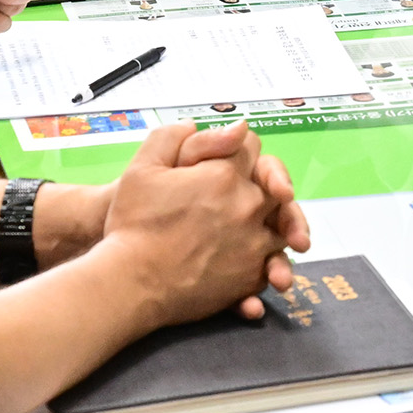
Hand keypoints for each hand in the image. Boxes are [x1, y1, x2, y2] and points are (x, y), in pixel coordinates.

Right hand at [103, 120, 296, 325]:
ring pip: (281, 227)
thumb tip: (217, 128)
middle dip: (263, 185)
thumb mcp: (142, 168)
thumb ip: (174, 137)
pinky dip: (264, 261)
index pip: (251, 147)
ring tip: (251, 232)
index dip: (238, 149)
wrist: (131, 284)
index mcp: (225, 175)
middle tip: (243, 196)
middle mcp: (248, 207)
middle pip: (274, 185)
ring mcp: (254, 245)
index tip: (227, 160)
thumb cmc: (134, 225)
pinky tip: (246, 261)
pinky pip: (270, 263)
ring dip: (271, 225)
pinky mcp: (250, 278)